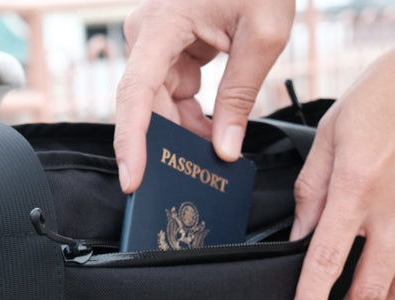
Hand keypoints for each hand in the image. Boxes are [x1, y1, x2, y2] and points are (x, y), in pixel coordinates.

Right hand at [113, 0, 294, 192]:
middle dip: (170, 144)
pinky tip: (215, 133)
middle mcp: (148, 33)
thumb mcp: (263, 35)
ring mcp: (157, 41)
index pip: (135, 93)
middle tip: (197, 177)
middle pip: (148, 105)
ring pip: (161, 104)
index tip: (133, 179)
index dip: (131, 142)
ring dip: (186, 132)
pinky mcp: (172, 47)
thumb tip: (225, 150)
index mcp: (162, 25)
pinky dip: (193, 116)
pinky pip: (174, 92)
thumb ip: (241, 96)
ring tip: (215, 157)